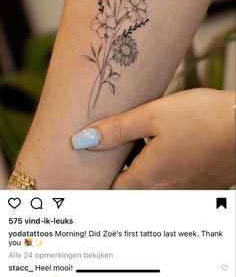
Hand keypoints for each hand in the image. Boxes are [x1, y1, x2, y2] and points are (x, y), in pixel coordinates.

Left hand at [74, 88, 235, 188]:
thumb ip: (116, 129)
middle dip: (120, 174)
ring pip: (155, 188)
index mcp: (148, 178)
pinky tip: (171, 146)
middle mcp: (167, 192)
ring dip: (144, 171)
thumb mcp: (153, 114)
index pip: (111, 193)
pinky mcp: (205, 186)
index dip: (98, 180)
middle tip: (115, 150)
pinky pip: (176, 184)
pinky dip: (166, 170)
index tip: (91, 168)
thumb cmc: (203, 117)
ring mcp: (188, 192)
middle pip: (132, 192)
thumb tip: (81, 141)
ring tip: (143, 144)